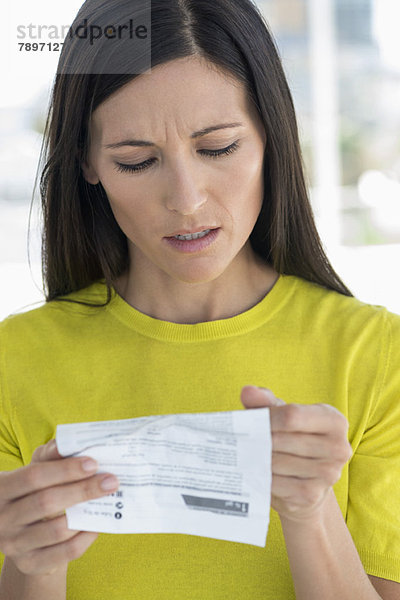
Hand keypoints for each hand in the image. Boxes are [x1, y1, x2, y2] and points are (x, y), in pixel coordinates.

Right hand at [0, 439, 118, 575]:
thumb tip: (69, 444)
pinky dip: (85, 539)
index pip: (33, 477)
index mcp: (2, 489)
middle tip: (111, 481)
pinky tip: (97, 525)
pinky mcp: (29, 564)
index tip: (93, 463)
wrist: (21, 533)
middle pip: (46, 503)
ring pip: (56, 530)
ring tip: (108, 500)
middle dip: (83, 490)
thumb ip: (50, 457)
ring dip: (87, 515)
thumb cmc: (33, 493)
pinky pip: (64, 553)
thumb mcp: (35, 473)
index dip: (64, 470)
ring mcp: (14, 544)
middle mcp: (2, 519)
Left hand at [240, 386, 352, 522]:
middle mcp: (338, 448)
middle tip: (241, 439)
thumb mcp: (282, 414)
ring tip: (246, 452)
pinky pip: (276, 482)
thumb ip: (265, 400)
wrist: (307, 479)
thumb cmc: (292, 437)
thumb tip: (248, 391)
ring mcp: (328, 474)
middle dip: (258, 439)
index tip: (249, 421)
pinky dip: (261, 476)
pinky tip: (257, 470)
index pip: (291, 416)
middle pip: (282, 440)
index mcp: (334, 421)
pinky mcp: (311, 495)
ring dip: (256, 458)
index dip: (266, 418)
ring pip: (277, 462)